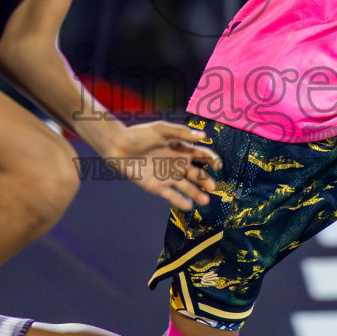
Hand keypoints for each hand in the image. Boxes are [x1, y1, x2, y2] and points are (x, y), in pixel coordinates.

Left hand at [104, 121, 221, 211]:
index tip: (217, 165)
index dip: (212, 160)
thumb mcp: (162, 130)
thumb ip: (182, 133)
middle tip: (212, 186)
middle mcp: (179, 165)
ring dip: (197, 194)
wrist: (119, 147)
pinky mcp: (157, 187)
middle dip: (206, 181)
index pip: (203, 156)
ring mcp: (169, 177)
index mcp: (182, 150)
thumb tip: (204, 136)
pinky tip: (188, 206)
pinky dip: (180, 201)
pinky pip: (171, 196)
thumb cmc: (140, 134)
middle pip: (198, 174)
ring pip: (187, 187)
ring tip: (205, 200)